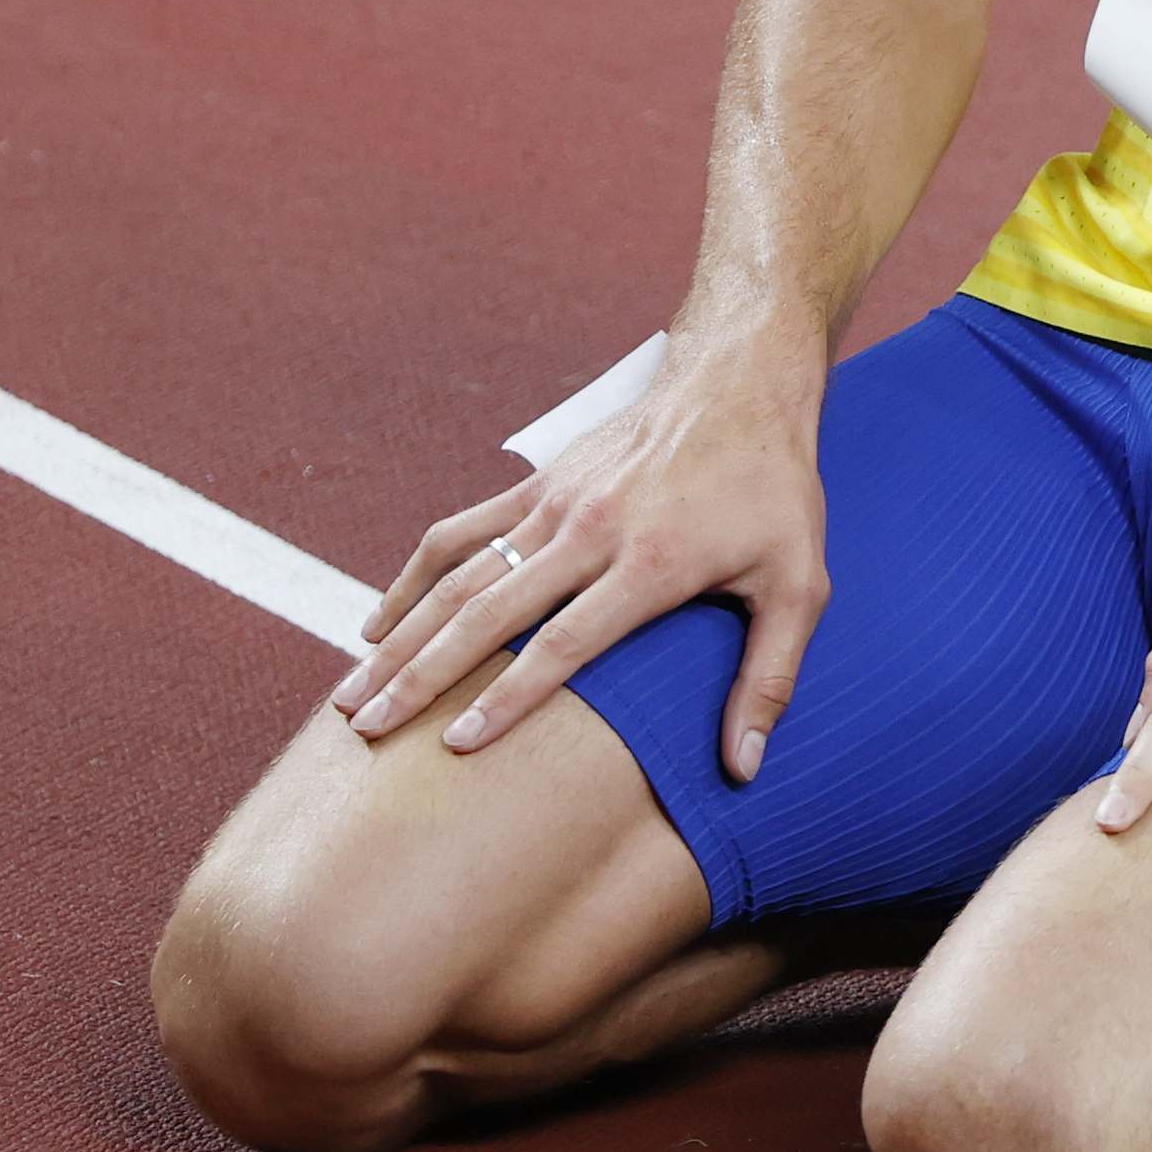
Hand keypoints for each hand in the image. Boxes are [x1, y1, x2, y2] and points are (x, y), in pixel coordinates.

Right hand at [332, 328, 828, 780]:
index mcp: (650, 564)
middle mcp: (589, 531)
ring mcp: (554, 504)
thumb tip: (743, 770)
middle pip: (487, 613)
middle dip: (421, 677)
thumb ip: (769, 678)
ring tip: (351, 693)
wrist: (738, 381)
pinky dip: (411, 578)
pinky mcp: (538, 484)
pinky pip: (459, 534)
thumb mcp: (801, 583)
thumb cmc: (775, 490)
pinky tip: (378, 624)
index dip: (507, 698)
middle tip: (368, 728)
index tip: (456, 746)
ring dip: (400, 636)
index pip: (562, 643)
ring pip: (457, 577)